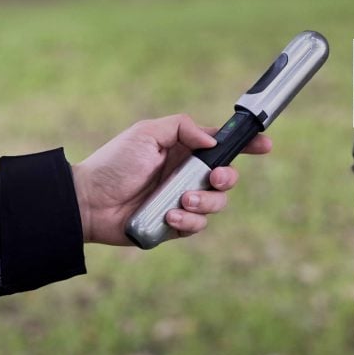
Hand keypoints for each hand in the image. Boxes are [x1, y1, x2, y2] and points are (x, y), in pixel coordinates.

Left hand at [71, 114, 271, 245]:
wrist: (89, 202)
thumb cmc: (114, 163)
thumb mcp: (146, 133)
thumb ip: (182, 128)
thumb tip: (211, 141)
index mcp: (184, 150)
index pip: (222, 145)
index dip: (246, 145)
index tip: (264, 145)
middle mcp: (187, 175)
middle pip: (227, 177)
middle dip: (227, 178)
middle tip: (213, 178)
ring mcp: (183, 201)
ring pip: (217, 204)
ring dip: (205, 202)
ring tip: (180, 201)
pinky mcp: (175, 225)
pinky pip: (198, 225)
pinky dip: (188, 221)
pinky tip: (169, 216)